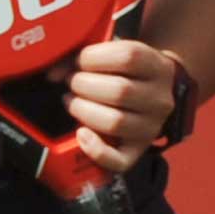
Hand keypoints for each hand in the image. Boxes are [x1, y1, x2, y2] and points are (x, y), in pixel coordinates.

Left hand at [56, 36, 183, 176]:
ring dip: (83, 110)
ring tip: (73, 102)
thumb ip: (85, 55)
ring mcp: (152, 127)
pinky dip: (96, 151)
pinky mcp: (139, 150)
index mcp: (158, 67)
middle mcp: (160, 99)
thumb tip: (54, 73)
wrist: (157, 91)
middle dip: (83, 84)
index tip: (79, 61)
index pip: (129, 57)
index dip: (94, 57)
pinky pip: (119, 161)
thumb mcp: (118, 52)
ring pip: (115, 122)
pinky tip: (82, 134)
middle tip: (73, 83)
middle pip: (120, 91)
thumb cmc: (128, 70)